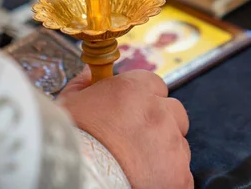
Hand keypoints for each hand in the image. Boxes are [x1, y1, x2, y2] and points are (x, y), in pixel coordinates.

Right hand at [59, 67, 191, 188]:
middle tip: (139, 141)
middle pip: (175, 112)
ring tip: (138, 166)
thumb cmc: (68, 145)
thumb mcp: (68, 106)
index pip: (155, 84)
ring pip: (179, 144)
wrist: (76, 181)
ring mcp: (173, 146)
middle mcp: (159, 114)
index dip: (145, 99)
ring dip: (165, 152)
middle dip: (162, 124)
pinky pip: (182, 174)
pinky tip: (147, 182)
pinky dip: (169, 178)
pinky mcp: (180, 176)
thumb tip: (91, 73)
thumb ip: (85, 86)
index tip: (135, 112)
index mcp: (134, 91)